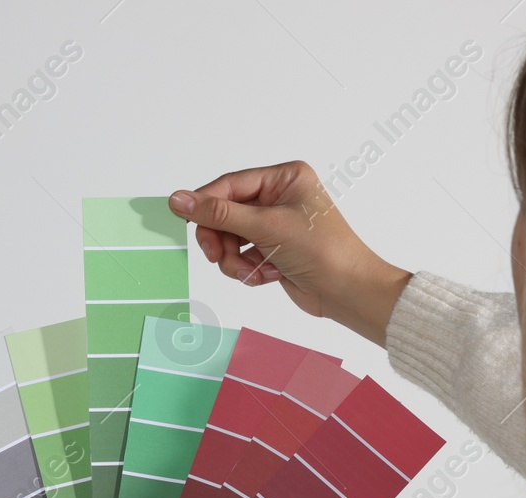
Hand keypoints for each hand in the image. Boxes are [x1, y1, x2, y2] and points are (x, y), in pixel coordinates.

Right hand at [167, 161, 413, 346]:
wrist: (346, 291)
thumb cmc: (322, 250)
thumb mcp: (266, 226)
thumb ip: (219, 213)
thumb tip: (180, 199)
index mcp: (284, 178)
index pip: (231, 185)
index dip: (205, 203)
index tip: (181, 216)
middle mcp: (278, 197)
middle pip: (226, 214)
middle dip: (222, 239)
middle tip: (217, 256)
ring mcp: (274, 224)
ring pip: (230, 239)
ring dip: (235, 260)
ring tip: (251, 271)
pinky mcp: (271, 248)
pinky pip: (241, 256)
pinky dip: (247, 269)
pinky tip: (267, 275)